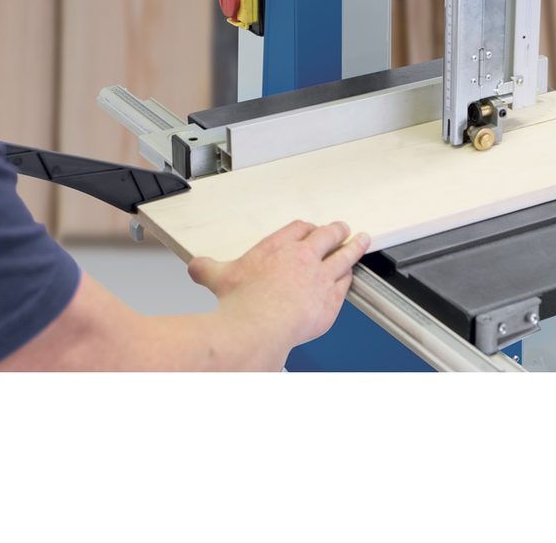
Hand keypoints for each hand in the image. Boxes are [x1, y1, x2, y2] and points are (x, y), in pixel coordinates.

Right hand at [187, 221, 370, 367]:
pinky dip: (348, 278)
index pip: (299, 228)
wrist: (257, 327)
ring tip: (360, 241)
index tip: (310, 229)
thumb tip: (195, 266)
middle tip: (342, 227)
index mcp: (278, 246)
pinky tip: (349, 277)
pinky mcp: (329, 301)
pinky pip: (344, 284)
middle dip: (336, 230)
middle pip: (327, 236)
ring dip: (353, 247)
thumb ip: (206, 267)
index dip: (307, 228)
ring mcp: (319, 278)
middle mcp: (303, 257)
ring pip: (343, 256)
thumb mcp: (217, 277)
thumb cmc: (241, 304)